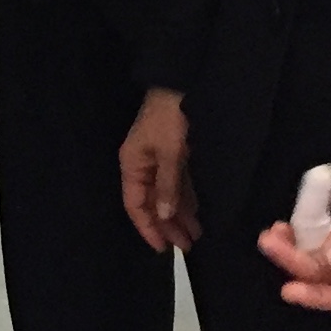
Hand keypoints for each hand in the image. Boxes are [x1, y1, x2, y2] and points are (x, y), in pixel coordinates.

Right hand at [119, 88, 195, 251]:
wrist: (183, 81)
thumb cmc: (171, 117)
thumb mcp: (170, 153)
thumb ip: (168, 186)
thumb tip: (164, 214)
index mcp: (133, 164)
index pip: (135, 205)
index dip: (148, 228)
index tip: (164, 250)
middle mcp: (143, 163)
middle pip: (151, 202)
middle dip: (167, 225)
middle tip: (187, 246)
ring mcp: (158, 157)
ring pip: (166, 194)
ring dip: (179, 214)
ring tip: (196, 234)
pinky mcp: (173, 151)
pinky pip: (176, 182)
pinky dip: (185, 198)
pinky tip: (196, 211)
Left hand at [256, 133, 330, 313]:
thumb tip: (328, 260)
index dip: (318, 297)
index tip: (289, 288)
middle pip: (325, 277)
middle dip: (296, 265)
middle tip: (269, 242)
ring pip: (316, 258)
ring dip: (292, 250)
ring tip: (271, 234)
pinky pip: (317, 237)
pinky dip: (299, 234)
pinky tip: (283, 225)